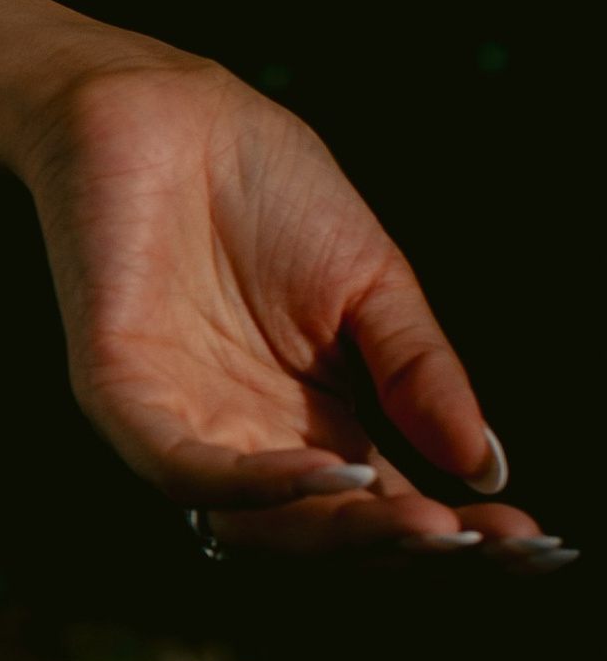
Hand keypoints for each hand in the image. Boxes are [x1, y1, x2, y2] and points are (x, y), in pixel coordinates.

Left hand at [20, 55, 567, 562]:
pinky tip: (333, 475)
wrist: (166, 111)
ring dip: (346, 532)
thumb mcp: (372, 283)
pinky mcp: (119, 395)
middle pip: (331, 534)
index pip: (392, 504)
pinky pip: (182, 469)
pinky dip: (257, 485)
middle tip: (493, 549)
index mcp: (316, 423)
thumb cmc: (265, 189)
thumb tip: (489, 466)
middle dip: (411, 549)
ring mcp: (182, 425)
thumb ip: (421, 372)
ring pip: (258, 523)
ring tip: (430, 525)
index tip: (542, 547)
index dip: (464, 535)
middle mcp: (249, 443)